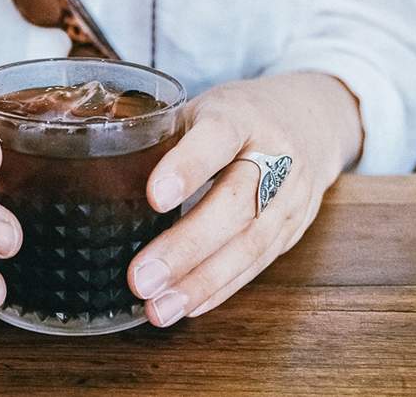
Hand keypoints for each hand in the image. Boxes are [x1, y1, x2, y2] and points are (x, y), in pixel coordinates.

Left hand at [127, 73, 362, 326]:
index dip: (188, 167)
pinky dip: (221, 288)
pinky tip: (188, 306)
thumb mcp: (204, 108)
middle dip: (187, 246)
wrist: (313, 121)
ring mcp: (291, 198)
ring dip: (201, 282)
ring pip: (250, 244)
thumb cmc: (240, 115)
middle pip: (235, 204)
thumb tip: (102, 180)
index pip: (218, 138)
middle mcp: (276, 156)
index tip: (155, 196)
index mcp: (243, 116)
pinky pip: (257, 265)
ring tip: (159, 307)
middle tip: (142, 278)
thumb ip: (166, 139)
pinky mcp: (293, 230)